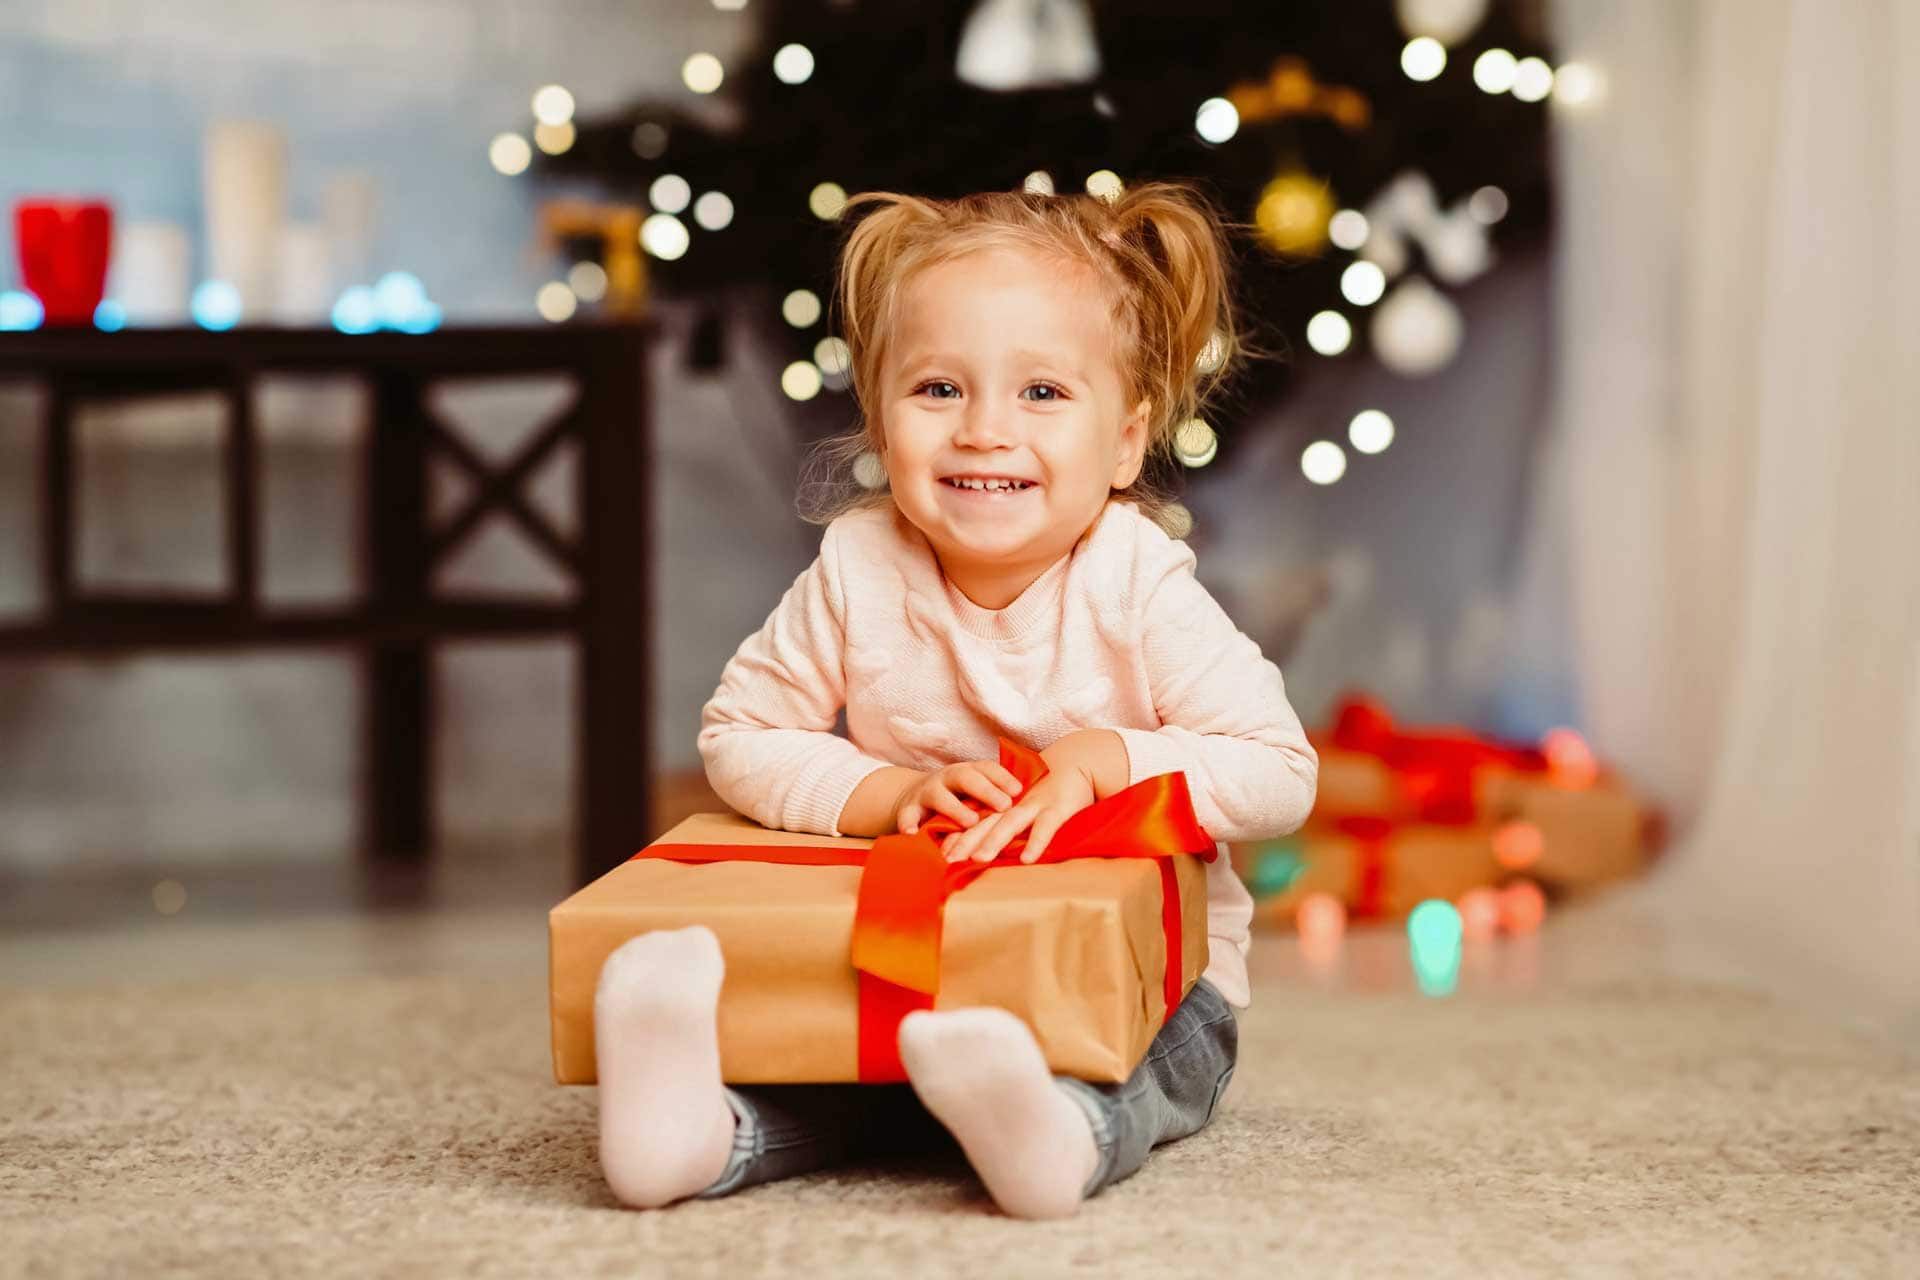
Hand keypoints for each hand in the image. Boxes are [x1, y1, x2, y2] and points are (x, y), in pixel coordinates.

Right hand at [893, 759, 1025, 835]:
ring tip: (971, 822)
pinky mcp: (908, 808)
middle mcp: (948, 778)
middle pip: (966, 777)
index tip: (1019, 791)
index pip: (987, 769)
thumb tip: (1035, 805)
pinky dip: (908, 823)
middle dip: (986, 790)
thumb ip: (997, 798)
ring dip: (955, 808)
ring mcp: (927, 792)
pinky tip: (913, 835)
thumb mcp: (976, 794)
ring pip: (939, 795)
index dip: (1003, 778)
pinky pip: (906, 815)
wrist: (915, 797)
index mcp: (968, 772)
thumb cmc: (958, 799)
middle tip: (1004, 806)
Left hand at [939, 759, 1096, 864]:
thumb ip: (1007, 824)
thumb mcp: (1024, 806)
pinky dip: (1036, 842)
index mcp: (1004, 803)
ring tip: (979, 859)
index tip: (943, 856)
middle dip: (967, 841)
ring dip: (994, 840)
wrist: (1079, 761)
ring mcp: (1035, 804)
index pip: (975, 821)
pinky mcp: (1058, 808)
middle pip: (986, 823)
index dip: (959, 837)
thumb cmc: (1049, 789)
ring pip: (1010, 823)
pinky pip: (1045, 827)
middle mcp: (1014, 804)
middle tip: (951, 861)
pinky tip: (1027, 859)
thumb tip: (986, 850)